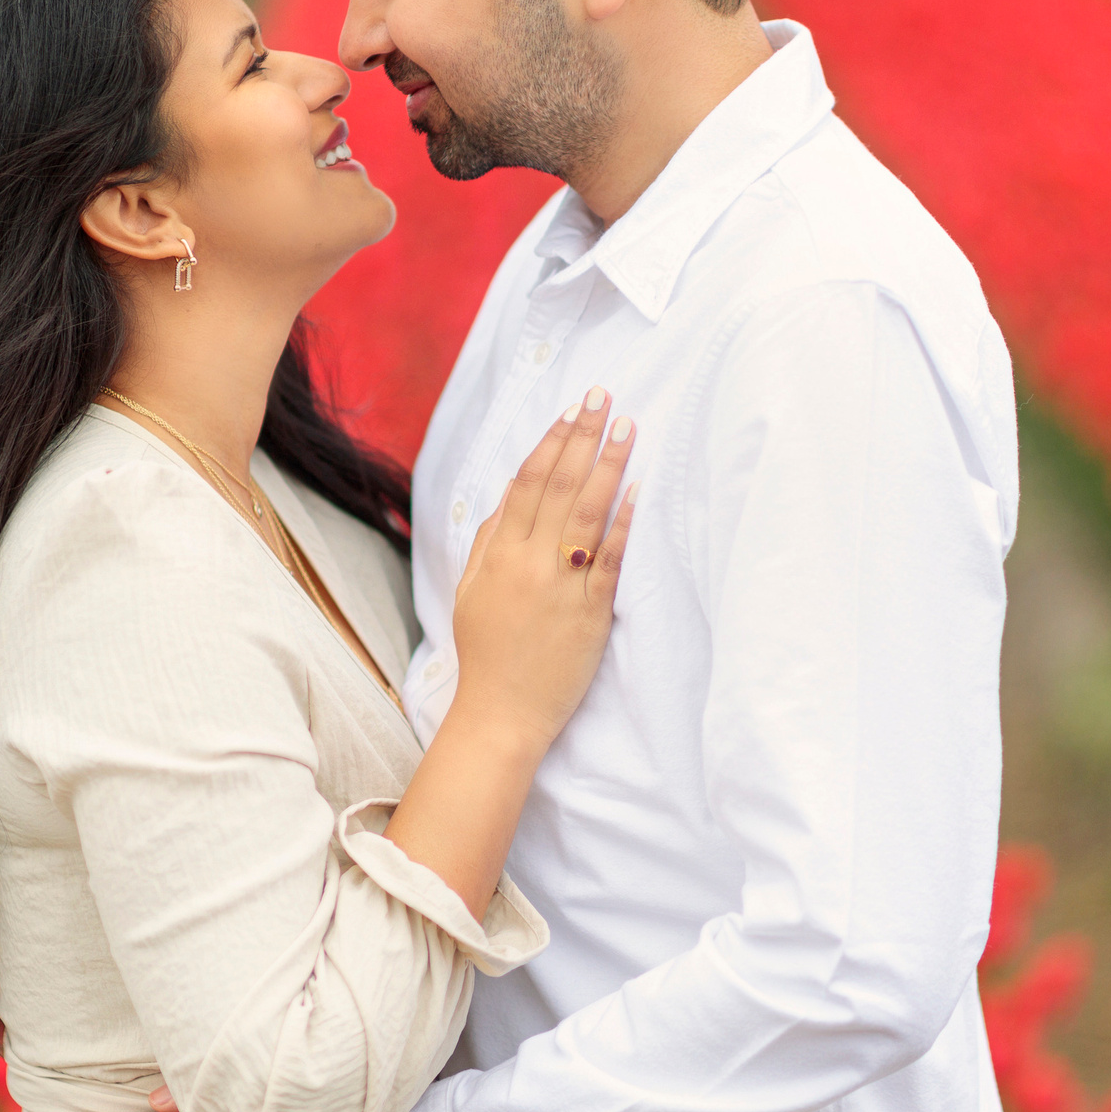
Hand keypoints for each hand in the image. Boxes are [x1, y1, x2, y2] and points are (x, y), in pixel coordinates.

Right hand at [447, 384, 637, 747]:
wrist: (500, 715)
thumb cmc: (487, 654)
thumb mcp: (470, 591)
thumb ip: (489, 540)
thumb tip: (510, 496)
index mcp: (497, 555)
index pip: (525, 483)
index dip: (549, 443)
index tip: (570, 411)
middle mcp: (527, 564)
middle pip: (557, 486)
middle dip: (582, 436)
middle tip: (604, 397)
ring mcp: (560, 587)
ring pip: (586, 513)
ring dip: (608, 465)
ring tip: (626, 427)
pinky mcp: (590, 614)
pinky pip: (610, 560)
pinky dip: (625, 523)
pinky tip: (639, 490)